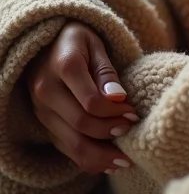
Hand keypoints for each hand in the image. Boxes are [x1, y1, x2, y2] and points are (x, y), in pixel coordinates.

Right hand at [25, 21, 137, 175]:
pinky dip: (86, 157)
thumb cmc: (79, 39)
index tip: (134, 114)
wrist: (47, 42)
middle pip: (80, 124)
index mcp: (64, 66)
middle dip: (109, 132)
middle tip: (131, 131)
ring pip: (70, 141)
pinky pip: (63, 145)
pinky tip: (107, 161)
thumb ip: (107, 72)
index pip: (90, 101)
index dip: (114, 112)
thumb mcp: (96, 44)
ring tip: (124, 160)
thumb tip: (119, 98)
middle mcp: (46, 90)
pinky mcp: (43, 121)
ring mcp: (42, 109)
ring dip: (99, 155)